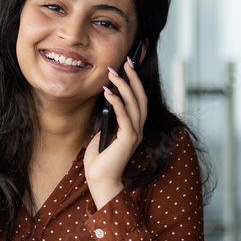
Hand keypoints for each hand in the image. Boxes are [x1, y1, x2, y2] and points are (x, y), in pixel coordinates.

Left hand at [84, 54, 147, 206]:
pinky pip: (124, 116)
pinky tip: (108, 92)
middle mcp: (138, 129)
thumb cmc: (99, 159)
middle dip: (133, 77)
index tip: (128, 65)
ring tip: (113, 73)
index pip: (139, 99)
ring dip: (124, 86)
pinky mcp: (128, 139)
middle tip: (125, 61)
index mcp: (134, 127)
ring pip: (134, 104)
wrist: (100, 180)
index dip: (135, 82)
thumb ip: (108, 119)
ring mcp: (135, 134)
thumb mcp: (103, 132)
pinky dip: (117, 102)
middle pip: (141, 97)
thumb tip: (105, 101)